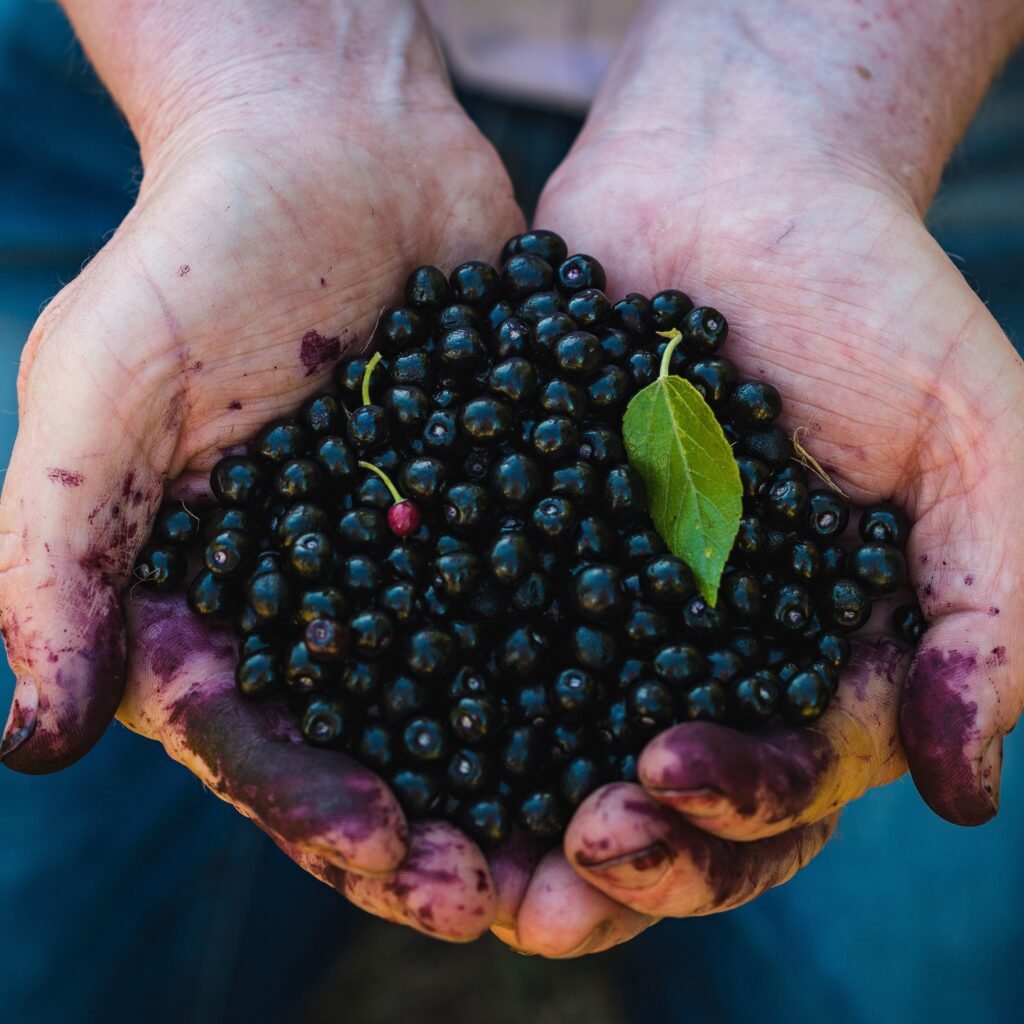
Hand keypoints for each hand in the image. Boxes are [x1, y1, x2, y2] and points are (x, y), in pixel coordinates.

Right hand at [0, 1, 521, 939]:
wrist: (330, 148)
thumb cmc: (195, 255)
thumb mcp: (101, 394)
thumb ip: (60, 556)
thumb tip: (33, 735)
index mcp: (219, 610)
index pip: (259, 743)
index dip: (316, 808)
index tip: (390, 850)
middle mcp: (327, 609)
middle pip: (383, 748)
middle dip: (441, 828)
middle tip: (514, 891)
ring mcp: (426, 566)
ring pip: (481, 698)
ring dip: (536, 775)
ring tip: (599, 833)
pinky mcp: (508, 512)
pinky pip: (555, 598)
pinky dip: (600, 656)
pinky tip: (658, 704)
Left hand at [486, 0, 1023, 952]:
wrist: (734, 189)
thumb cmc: (869, 305)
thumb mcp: (971, 445)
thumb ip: (992, 608)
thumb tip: (966, 785)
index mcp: (810, 661)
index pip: (777, 783)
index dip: (726, 811)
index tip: (660, 782)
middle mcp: (697, 656)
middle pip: (655, 798)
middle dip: (606, 853)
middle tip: (545, 880)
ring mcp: (597, 608)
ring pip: (547, 744)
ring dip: (500, 811)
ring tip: (445, 851)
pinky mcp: (514, 546)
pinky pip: (468, 629)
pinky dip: (427, 682)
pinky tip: (378, 716)